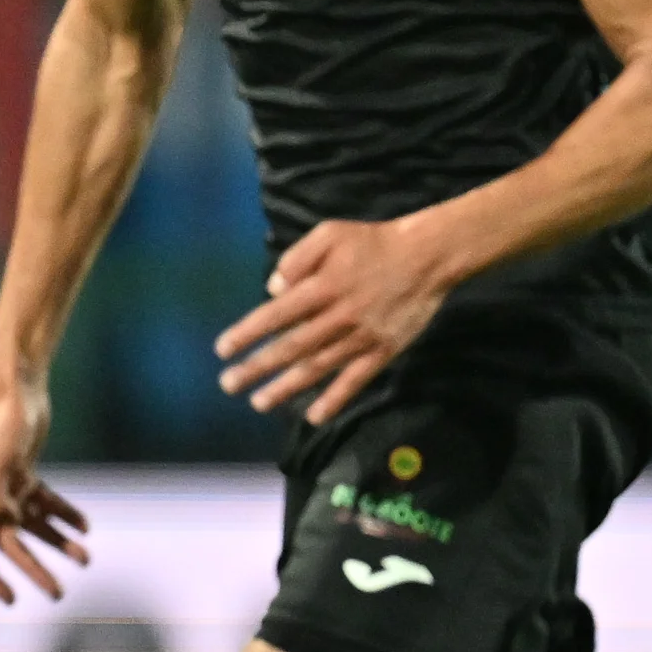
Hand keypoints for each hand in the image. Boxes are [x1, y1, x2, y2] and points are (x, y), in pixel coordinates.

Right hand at [0, 368, 89, 603]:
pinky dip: (64, 516)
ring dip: (58, 544)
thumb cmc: (3, 422)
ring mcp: (5, 486)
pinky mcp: (24, 474)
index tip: (12, 601)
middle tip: (58, 594)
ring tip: (86, 558)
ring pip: (33, 526)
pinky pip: (45, 504)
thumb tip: (2, 528)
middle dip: (35, 570)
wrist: (17, 387)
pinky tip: (85, 527)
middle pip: (11, 545)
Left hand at [215, 214, 455, 422]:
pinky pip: (356, 380)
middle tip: (228, 384)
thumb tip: (272, 289)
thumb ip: (297, 258)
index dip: (247, 333)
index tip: (222, 350)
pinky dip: (335, 399)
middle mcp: (338, 316)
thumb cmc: (373, 242)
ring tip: (259, 403)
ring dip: (286, 388)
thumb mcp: (330, 233)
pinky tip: (314, 417)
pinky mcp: (383, 351)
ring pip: (318, 367)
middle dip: (257, 368)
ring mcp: (361, 337)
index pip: (275, 315)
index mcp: (322, 286)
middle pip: (290, 347)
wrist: (428, 256)